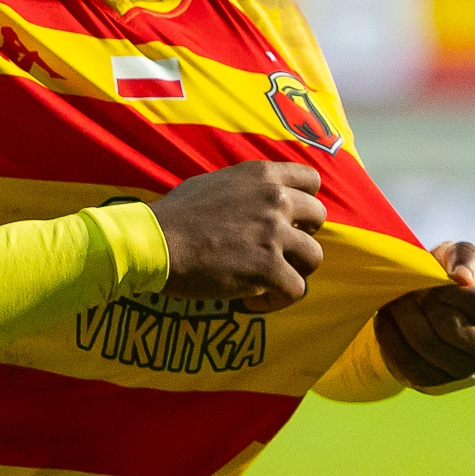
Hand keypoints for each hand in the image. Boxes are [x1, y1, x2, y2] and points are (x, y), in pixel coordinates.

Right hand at [148, 161, 325, 311]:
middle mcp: (275, 199)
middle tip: (277, 251)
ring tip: (268, 281)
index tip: (292, 218)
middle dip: (302, 236)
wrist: (155, 242)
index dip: (306, 202)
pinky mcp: (268, 268)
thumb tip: (255, 198)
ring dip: (294, 270)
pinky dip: (277, 300)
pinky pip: (296, 289)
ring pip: (314, 257)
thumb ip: (246, 188)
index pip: (312, 180)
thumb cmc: (176, 214)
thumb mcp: (215, 182)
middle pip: (319, 218)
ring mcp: (274, 233)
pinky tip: (253, 301)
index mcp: (262, 175)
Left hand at [376, 241, 474, 389]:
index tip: (435, 285)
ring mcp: (465, 373)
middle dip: (425, 306)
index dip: (452, 292)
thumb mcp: (460, 256)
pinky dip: (391, 339)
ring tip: (394, 302)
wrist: (430, 312)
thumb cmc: (451, 280)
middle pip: (454, 330)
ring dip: (404, 319)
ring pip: (428, 348)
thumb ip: (465, 256)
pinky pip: (409, 365)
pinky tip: (385, 320)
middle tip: (409, 292)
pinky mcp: (435, 385)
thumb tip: (462, 277)